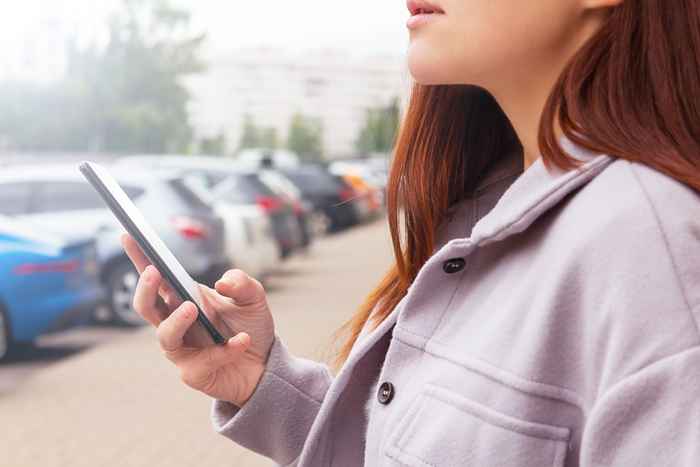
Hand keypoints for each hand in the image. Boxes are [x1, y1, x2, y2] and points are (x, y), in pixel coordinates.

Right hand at [121, 233, 274, 406]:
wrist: (264, 365)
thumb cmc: (250, 326)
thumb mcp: (253, 298)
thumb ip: (242, 282)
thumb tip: (222, 281)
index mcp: (183, 299)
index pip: (156, 277)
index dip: (139, 257)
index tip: (128, 235)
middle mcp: (175, 323)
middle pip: (146, 307)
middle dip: (146, 289)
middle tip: (154, 272)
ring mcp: (181, 349)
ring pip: (165, 336)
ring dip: (176, 321)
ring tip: (192, 308)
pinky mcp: (194, 372)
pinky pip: (203, 360)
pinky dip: (225, 349)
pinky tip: (243, 339)